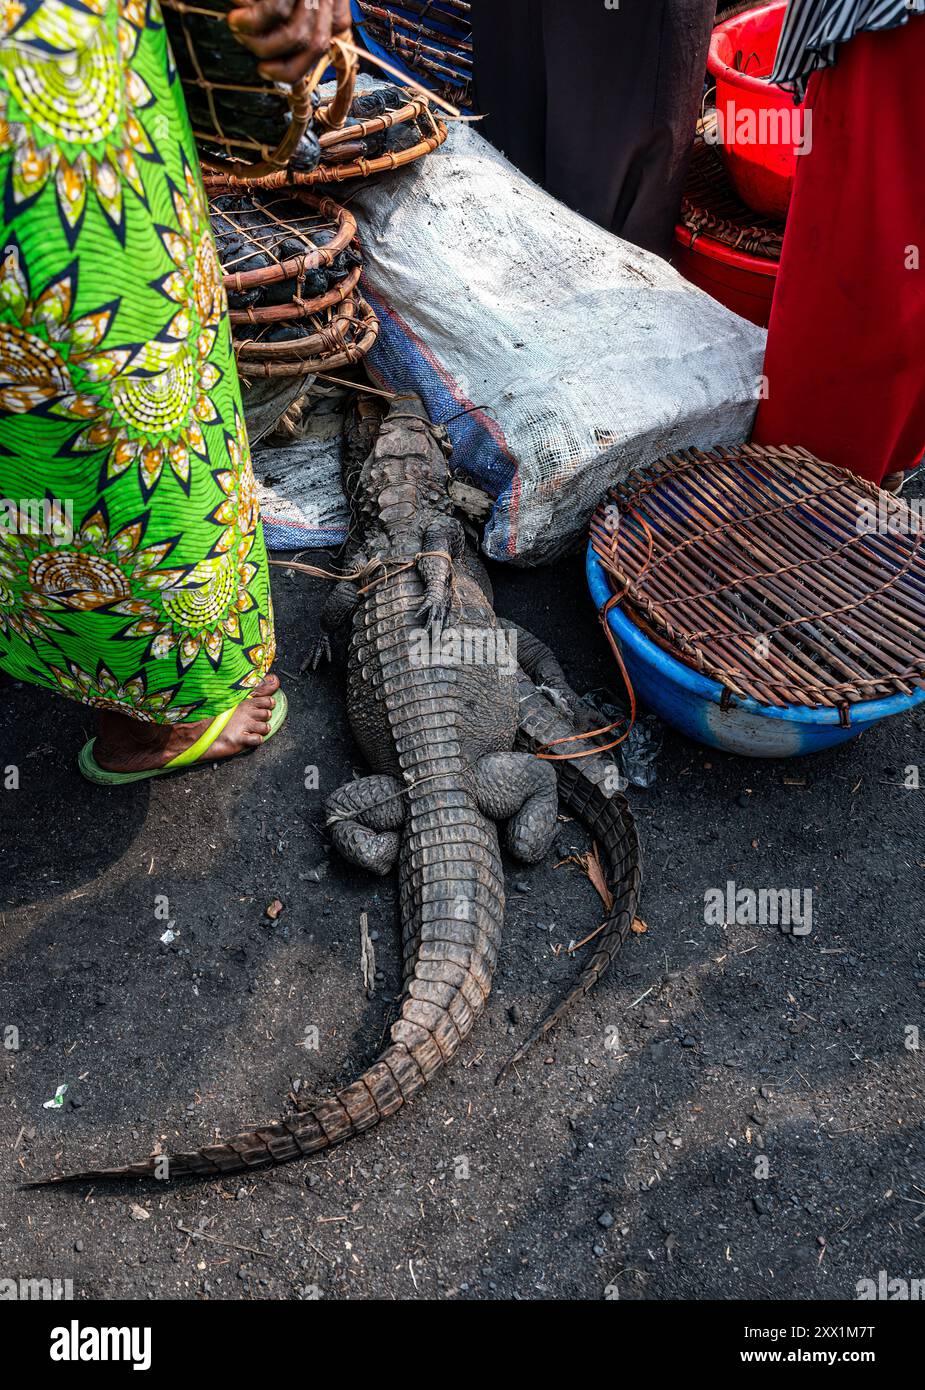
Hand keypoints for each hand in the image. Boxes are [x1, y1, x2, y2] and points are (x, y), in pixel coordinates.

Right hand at [227, 0, 351, 84]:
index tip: (269, 69)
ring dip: (262, 45)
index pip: (327, 38)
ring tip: (239, 32)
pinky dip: (251, 23)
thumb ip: (301, 11)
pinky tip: (236, 18)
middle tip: (259, 64)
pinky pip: (272, 12)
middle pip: (316, 44)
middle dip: (285, 66)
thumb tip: (297, 49)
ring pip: (295, 35)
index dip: (299, 66)